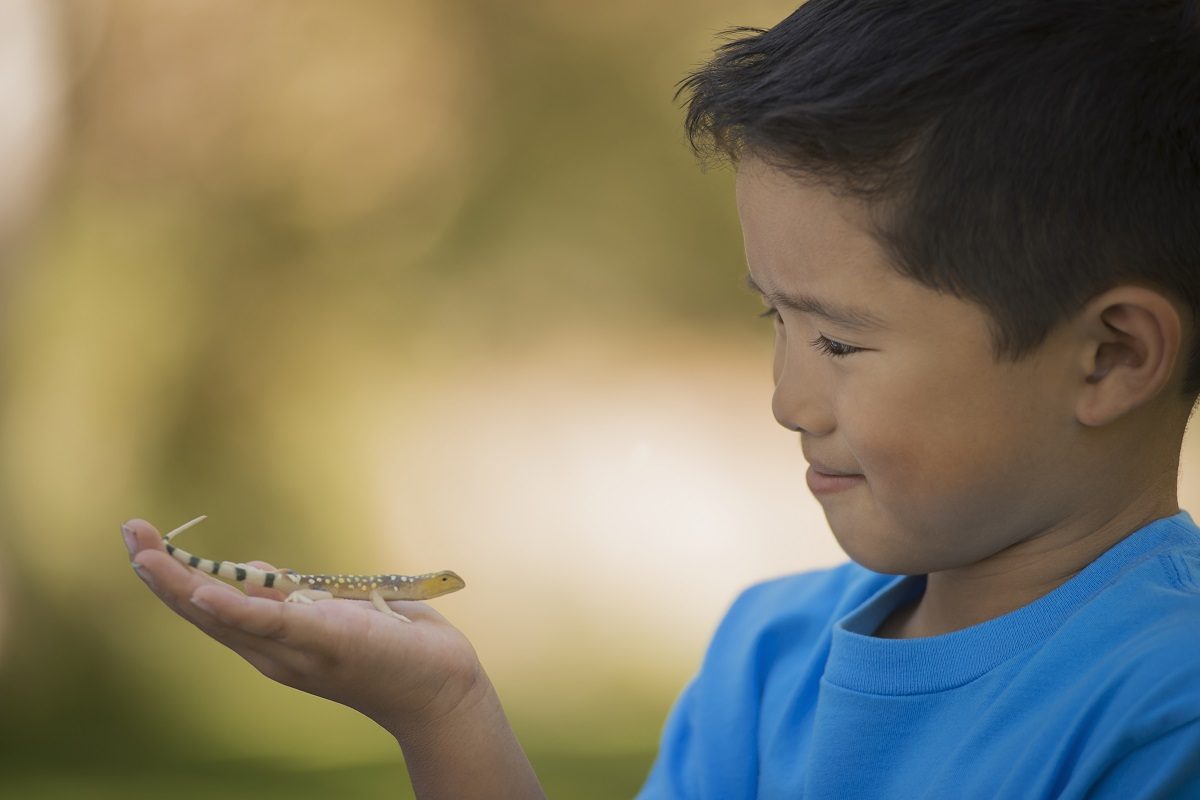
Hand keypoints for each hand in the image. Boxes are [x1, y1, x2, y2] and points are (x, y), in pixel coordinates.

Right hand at [122, 517, 484, 738]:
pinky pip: (273, 622)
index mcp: (272, 639)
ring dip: (183, 585)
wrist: (438, 686)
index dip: (172, 574)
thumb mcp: (331, 611)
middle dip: (162, 573)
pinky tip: (204, 592)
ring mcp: (295, 650)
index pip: (208, 605)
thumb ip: (290, 595)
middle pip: (202, 611)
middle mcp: (273, 651)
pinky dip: (236, 607)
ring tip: (146, 555)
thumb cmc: (388, 646)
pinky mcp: (325, 641)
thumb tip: (249, 567)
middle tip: (128, 534)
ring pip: (226, 617)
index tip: (141, 539)